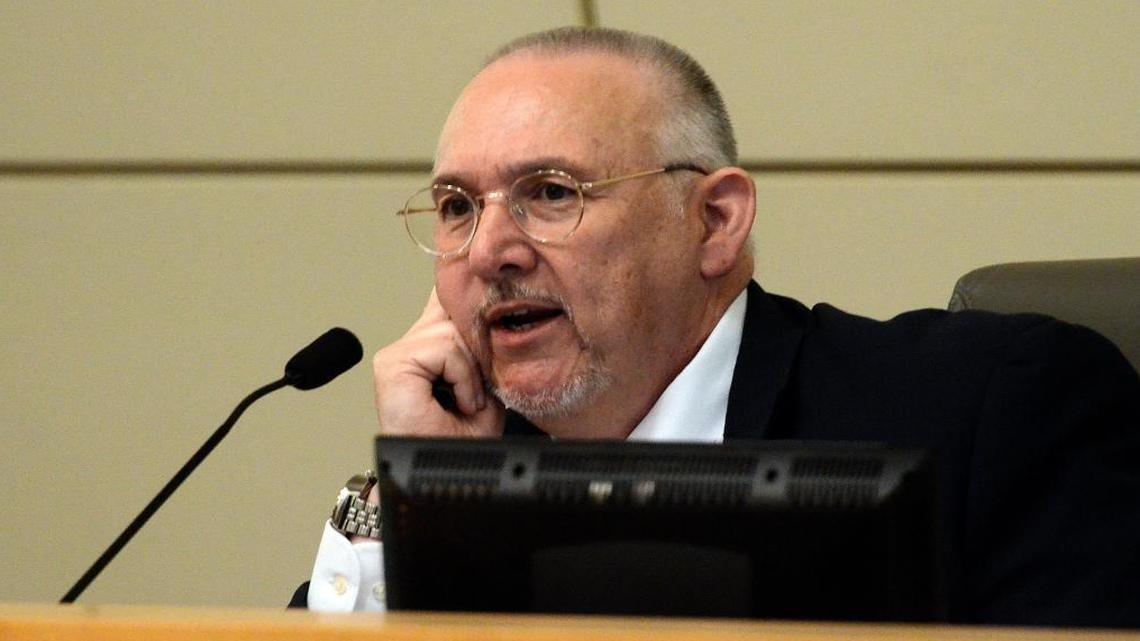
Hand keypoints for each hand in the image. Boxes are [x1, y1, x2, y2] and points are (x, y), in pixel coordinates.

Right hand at [372, 288, 504, 436]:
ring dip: (472, 373)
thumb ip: (483, 347)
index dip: (465, 294)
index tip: (481, 291)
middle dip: (480, 351)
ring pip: (453, 331)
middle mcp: (408, 345)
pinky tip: (460, 402)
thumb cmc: (463, 442)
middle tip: (479, 390)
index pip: (445, 297)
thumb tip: (492, 309)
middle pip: (456, 311)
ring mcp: (396, 355)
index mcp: (428, 346)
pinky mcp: (393, 365)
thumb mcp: (487, 384)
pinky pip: (444, 349)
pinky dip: (462, 379)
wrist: (446, 481)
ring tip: (467, 401)